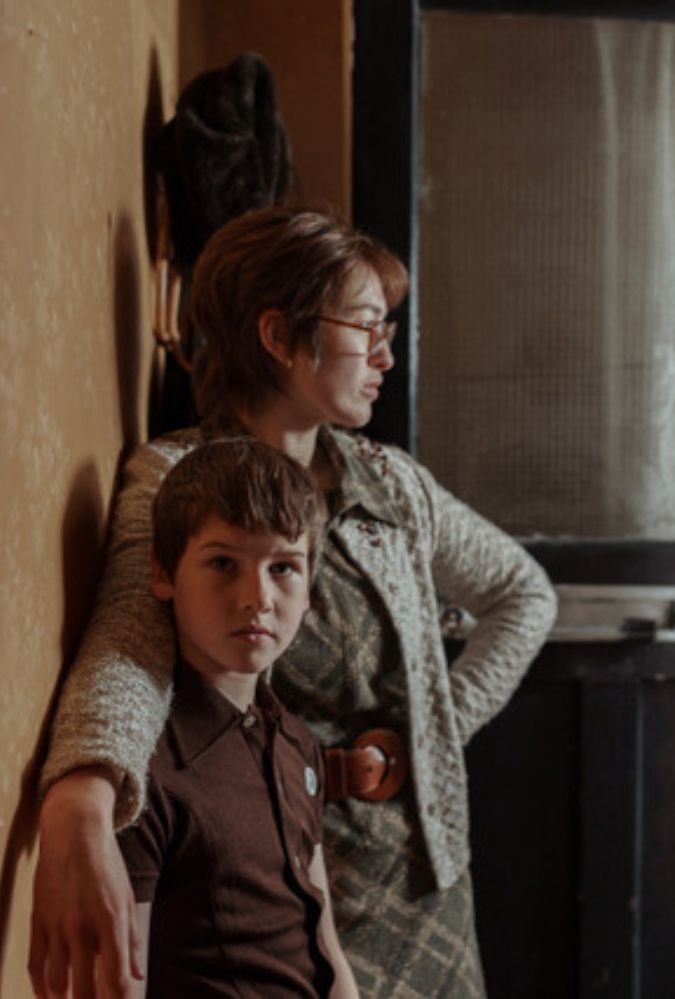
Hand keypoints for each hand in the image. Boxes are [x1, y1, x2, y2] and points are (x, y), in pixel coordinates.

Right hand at [28, 768, 142, 997]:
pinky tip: (50, 996)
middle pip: (86, 988)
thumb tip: (136, 975)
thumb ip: (131, 939)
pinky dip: (42, 987)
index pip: (116, 977)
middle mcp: (83, 926)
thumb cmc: (106, 863)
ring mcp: (57, 925)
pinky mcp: (38, 920)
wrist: (74, 831)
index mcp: (111, 920)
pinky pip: (36, 964)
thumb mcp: (127, 897)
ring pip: (59, 983)